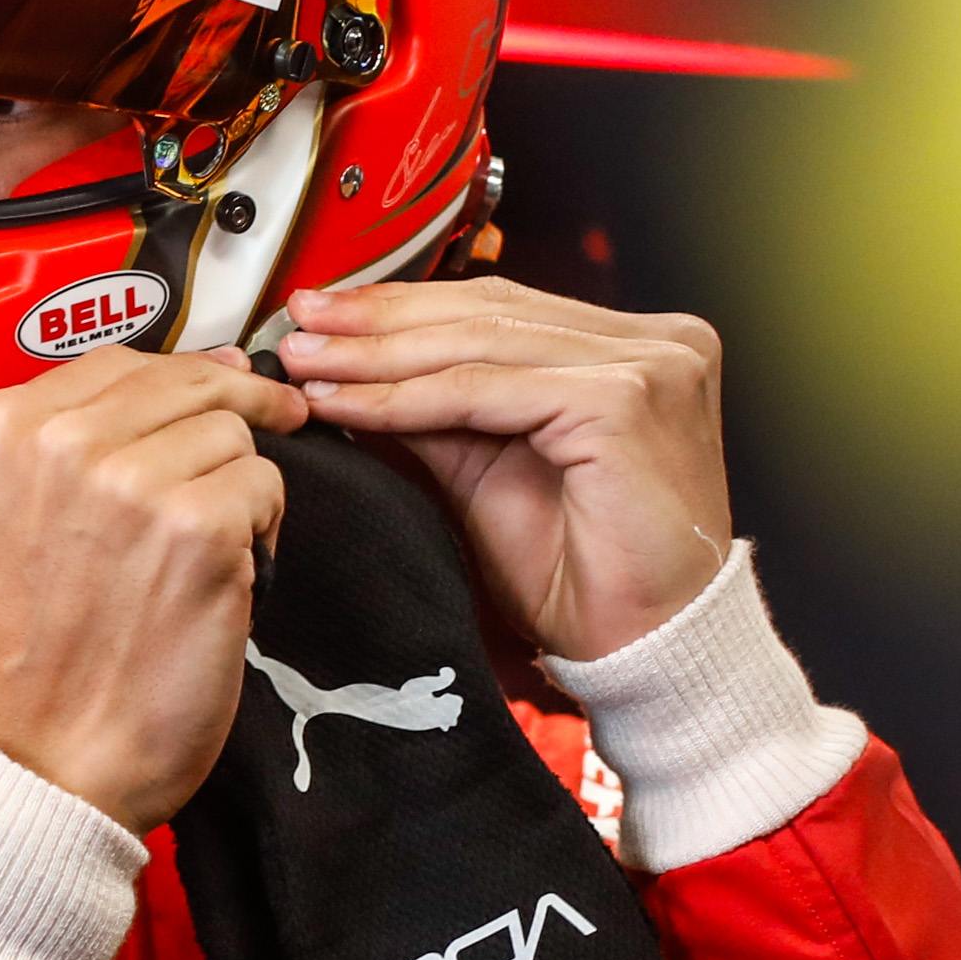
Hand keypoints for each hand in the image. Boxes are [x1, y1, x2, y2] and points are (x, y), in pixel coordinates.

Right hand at [0, 347, 303, 830]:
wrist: (49, 755)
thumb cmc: (47, 654)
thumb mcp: (23, 512)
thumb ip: (86, 441)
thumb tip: (213, 375)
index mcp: (4, 427)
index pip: (123, 361)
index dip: (184, 379)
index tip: (216, 393)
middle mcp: (62, 441)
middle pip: (189, 383)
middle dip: (233, 416)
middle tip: (264, 438)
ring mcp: (131, 481)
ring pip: (235, 435)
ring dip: (239, 488)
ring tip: (204, 552)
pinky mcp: (198, 527)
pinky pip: (266, 487)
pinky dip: (262, 532)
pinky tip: (225, 576)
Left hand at [271, 278, 731, 659]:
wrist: (649, 653)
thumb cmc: (591, 581)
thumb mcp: (493, 475)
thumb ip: (440, 412)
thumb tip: (353, 367)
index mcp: (638, 349)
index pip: (503, 307)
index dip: (408, 307)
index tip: (329, 316)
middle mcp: (659, 342)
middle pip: (490, 310)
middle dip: (382, 320)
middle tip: (301, 323)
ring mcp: (651, 365)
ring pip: (481, 344)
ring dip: (380, 356)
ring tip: (308, 363)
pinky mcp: (625, 400)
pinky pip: (485, 392)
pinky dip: (406, 399)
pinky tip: (349, 405)